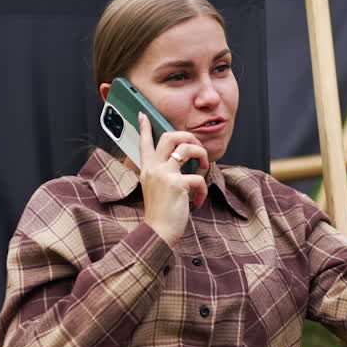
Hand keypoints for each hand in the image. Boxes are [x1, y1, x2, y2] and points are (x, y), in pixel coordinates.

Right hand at [138, 112, 209, 246]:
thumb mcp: (156, 188)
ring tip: (203, 169)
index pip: (144, 143)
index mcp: (147, 169)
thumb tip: (182, 160)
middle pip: (170, 136)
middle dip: (188, 137)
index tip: (143, 114)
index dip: (145, 127)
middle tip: (196, 148)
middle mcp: (153, 168)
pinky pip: (198, 177)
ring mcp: (164, 174)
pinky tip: (198, 201)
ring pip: (187, 149)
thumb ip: (163, 173)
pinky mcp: (177, 184)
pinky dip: (203, 189)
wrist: (158, 232)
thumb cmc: (161, 212)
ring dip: (201, 156)